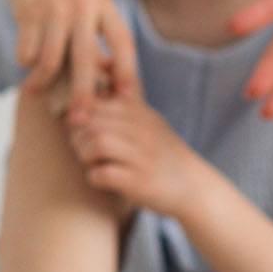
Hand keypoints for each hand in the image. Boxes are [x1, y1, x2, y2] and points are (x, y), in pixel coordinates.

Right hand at [0, 0, 136, 102]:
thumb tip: (109, 73)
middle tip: (80, 121)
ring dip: (43, 82)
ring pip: (51, 61)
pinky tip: (25, 65)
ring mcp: (55, 10)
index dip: (127, 70)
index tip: (127, 97)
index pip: (123, 42)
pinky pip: (27, 52)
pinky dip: (26, 64)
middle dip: (85, 93)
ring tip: (37, 91)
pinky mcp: (28, 12)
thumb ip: (99, 29)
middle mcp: (83, 8)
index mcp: (104, 5)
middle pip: (86, 59)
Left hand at [64, 92, 207, 220]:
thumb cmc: (163, 155)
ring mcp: (142, 156)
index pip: (97, 103)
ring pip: (97, 144)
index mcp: (142, 114)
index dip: (82, 118)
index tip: (85, 132)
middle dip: (79, 138)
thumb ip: (127, 106)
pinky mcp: (138, 181)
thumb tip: (98, 85)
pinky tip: (102, 179)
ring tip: (93, 163)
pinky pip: (102, 174)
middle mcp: (144, 131)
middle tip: (85, 150)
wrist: (193, 185)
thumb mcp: (150, 122)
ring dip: (85, 156)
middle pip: (93, 122)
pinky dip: (95, 177)